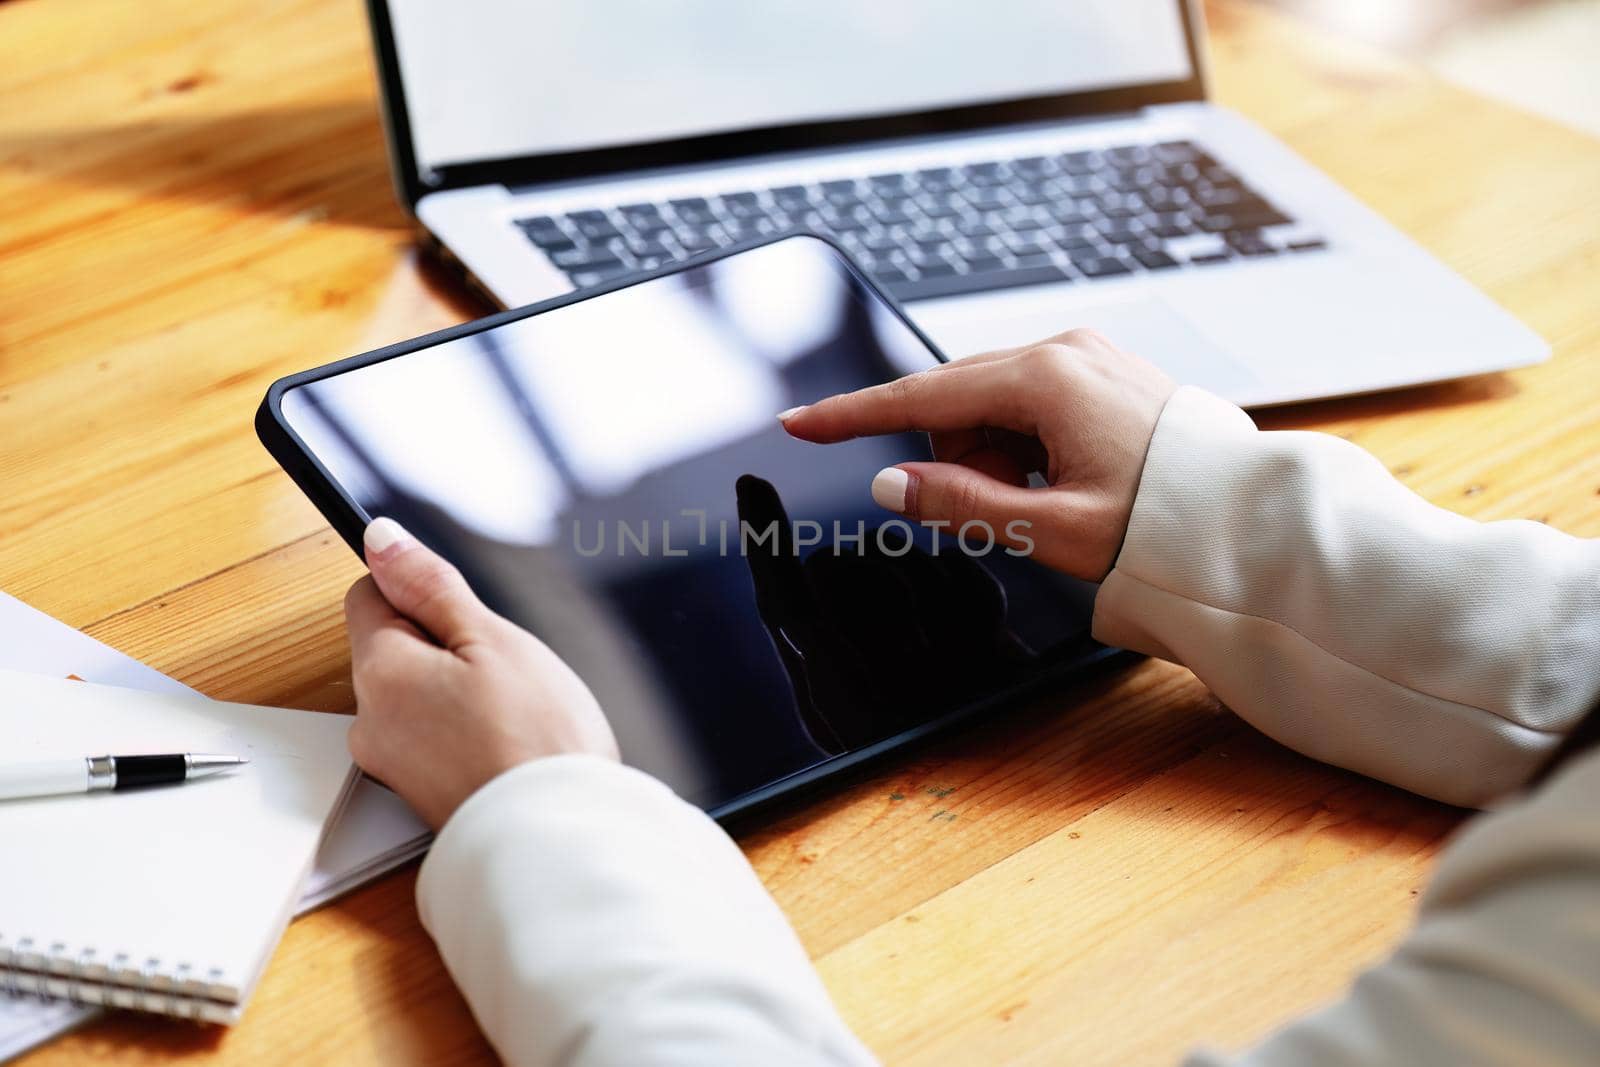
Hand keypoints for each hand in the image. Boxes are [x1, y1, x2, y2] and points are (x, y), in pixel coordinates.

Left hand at [343, 518, 618, 828]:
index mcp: (380, 672)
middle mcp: (369, 722)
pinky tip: (507, 745)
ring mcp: (392, 765)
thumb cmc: (537, 741)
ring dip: (456, 694)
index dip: (419, 592)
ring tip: (512, 714)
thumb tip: (382, 540)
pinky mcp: (419, 796)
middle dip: (444, 648)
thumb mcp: (492, 637)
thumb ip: (430, 584)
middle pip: (394, 650)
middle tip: (502, 670)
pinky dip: (464, 735)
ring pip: (417, 697)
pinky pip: (433, 740)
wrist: (560, 839)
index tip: (464, 612)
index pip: (368, 596)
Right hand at [779, 329, 1175, 580]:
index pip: (922, 395)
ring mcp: (1087, 358)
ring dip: (1000, 458)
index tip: (802, 423)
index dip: (855, 416)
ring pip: (994, 408)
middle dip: (963, 459)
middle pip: (959, 403)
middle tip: (1015, 509)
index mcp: (1047, 379)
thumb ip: (961, 504)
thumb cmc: (1167, 523)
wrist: (1247, 521)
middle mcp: (1064, 352)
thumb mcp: (1051, 529)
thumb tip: (893, 483)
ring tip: (1056, 499)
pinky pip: (1032, 406)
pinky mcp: (1102, 374)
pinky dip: (1030, 447)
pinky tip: (1071, 479)